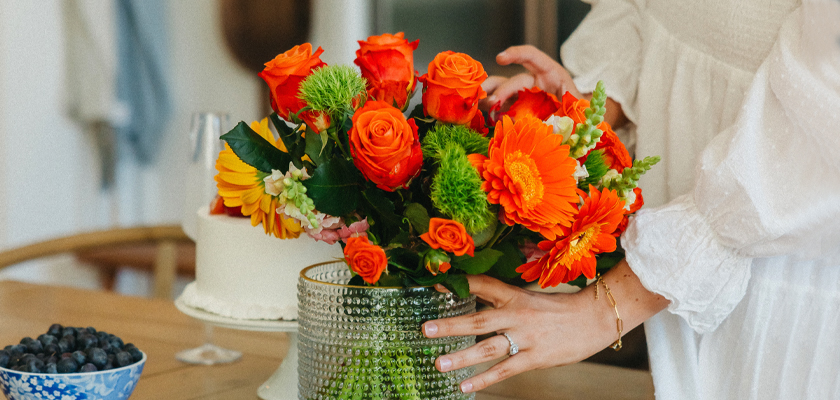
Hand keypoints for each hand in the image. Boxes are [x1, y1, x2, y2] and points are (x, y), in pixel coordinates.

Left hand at [422, 260, 668, 392]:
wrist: (596, 317)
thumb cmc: (561, 308)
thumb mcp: (531, 297)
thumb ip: (505, 300)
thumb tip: (478, 303)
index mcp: (515, 295)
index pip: (482, 285)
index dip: (459, 285)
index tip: (435, 287)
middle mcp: (517, 314)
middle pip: (477, 320)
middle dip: (450, 325)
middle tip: (425, 329)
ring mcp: (526, 337)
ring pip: (488, 348)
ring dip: (462, 357)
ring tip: (439, 363)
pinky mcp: (536, 357)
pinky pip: (505, 370)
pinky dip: (484, 379)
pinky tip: (465, 387)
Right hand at [481, 45, 581, 110]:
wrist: (581, 122)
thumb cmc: (581, 111)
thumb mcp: (579, 106)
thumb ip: (567, 108)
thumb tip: (552, 118)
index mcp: (551, 74)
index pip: (532, 56)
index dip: (516, 54)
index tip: (500, 58)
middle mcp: (535, 81)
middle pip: (512, 80)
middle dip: (501, 91)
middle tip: (491, 103)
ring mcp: (524, 95)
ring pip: (501, 90)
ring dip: (490, 97)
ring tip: (481, 107)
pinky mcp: (518, 108)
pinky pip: (502, 108)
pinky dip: (493, 112)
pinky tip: (487, 118)